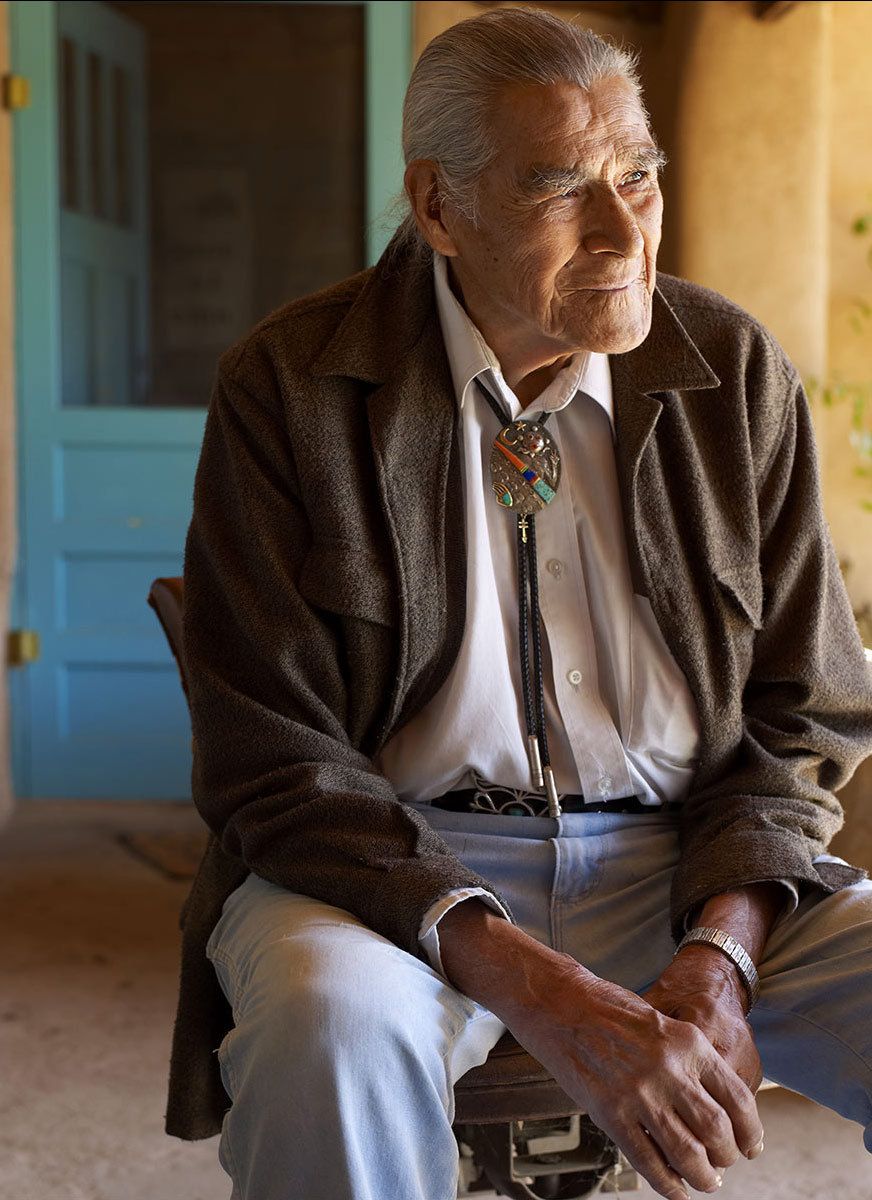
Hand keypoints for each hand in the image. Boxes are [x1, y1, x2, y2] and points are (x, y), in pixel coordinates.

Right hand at [438, 899, 763, 1199]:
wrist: (558, 1002)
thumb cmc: (608, 1009)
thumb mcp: (661, 1022)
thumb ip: (686, 1059)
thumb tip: (709, 1105)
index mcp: (688, 1042)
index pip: (737, 1098)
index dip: (750, 1131)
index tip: (751, 1147)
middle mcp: (670, 1068)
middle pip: (717, 1131)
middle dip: (727, 1157)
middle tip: (724, 1165)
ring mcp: (639, 1093)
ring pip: (688, 1153)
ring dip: (702, 1176)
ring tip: (705, 1182)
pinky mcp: (610, 1112)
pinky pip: (648, 1161)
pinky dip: (667, 1183)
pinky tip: (675, 1189)